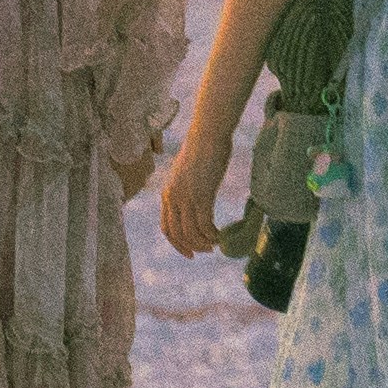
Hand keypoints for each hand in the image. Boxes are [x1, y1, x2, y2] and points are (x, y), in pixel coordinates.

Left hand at [156, 138, 228, 258]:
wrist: (208, 135)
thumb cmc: (201, 149)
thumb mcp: (186, 173)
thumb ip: (185, 188)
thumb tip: (195, 199)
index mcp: (167, 193)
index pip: (166, 228)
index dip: (177, 244)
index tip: (190, 252)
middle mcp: (173, 198)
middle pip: (177, 234)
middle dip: (191, 247)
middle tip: (206, 251)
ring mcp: (186, 198)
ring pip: (191, 233)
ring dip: (204, 243)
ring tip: (216, 243)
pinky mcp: (202, 196)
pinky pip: (205, 225)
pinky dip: (212, 235)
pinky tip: (221, 235)